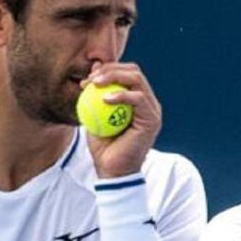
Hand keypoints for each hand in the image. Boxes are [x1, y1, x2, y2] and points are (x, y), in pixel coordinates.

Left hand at [82, 62, 161, 177]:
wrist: (112, 171)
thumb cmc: (103, 148)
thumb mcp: (94, 117)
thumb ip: (95, 97)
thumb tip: (91, 73)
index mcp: (136, 100)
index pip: (126, 74)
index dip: (108, 70)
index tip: (87, 79)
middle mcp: (148, 102)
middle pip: (133, 72)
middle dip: (111, 69)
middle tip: (92, 78)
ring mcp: (152, 110)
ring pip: (137, 80)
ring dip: (114, 77)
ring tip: (95, 84)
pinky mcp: (152, 119)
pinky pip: (138, 98)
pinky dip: (121, 95)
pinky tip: (105, 98)